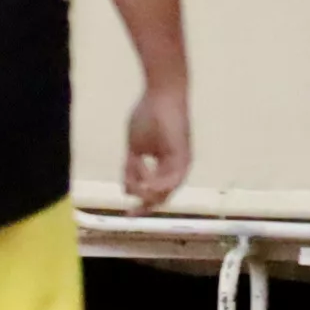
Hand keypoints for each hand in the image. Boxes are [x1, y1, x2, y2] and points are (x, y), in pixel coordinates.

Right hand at [124, 85, 192, 210]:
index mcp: (165, 164)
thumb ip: (130, 168)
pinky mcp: (184, 155)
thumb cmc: (148, 115)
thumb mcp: (134, 148)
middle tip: (130, 215)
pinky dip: (159, 185)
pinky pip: (174, 178)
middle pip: (162, 196)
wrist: (160, 94)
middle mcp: (176, 166)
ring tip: (136, 191)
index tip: (127, 215)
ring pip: (167, 190)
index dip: (140, 204)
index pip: (155, 191)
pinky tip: (146, 185)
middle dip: (145, 206)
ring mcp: (181, 162)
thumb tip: (126, 190)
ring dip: (149, 194)